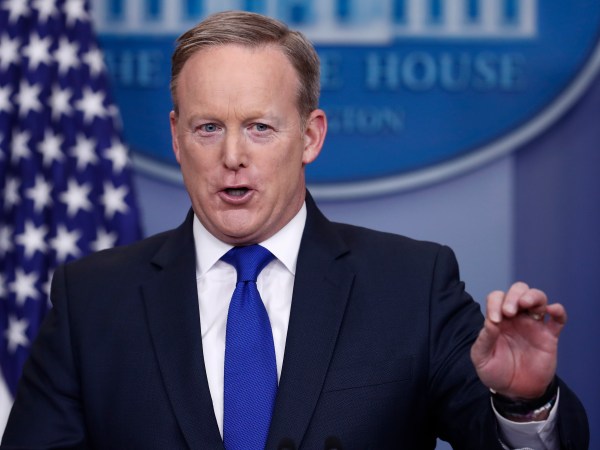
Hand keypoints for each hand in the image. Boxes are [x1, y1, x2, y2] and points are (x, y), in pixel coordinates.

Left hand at [470, 282, 566, 398]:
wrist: (514, 392)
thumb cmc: (495, 371)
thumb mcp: (481, 357)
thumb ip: (484, 339)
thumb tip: (491, 322)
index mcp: (498, 319)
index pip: (497, 298)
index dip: (495, 303)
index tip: (495, 320)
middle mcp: (516, 317)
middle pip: (518, 291)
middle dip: (514, 295)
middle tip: (509, 311)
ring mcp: (534, 325)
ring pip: (538, 299)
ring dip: (533, 297)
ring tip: (526, 305)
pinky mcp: (549, 337)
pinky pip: (558, 319)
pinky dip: (558, 311)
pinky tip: (552, 310)